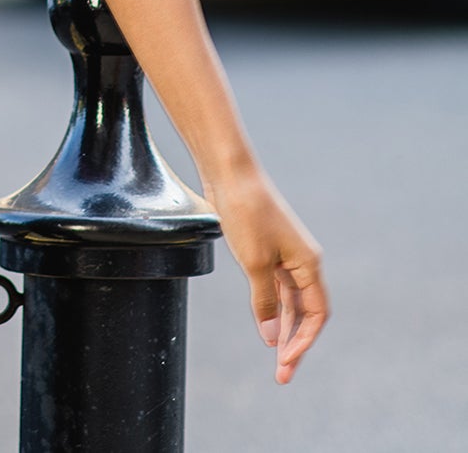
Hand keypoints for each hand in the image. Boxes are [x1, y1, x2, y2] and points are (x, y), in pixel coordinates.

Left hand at [206, 168, 327, 384]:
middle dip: (295, 342)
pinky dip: (272, 307)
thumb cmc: (246, 214)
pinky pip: (276, 286)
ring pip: (290, 301)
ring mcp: (285, 255)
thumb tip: (271, 338)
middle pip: (305, 311)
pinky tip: (266, 324)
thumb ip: (265, 301)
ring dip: (283, 328)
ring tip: (276, 357)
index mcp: (309, 264)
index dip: (304, 340)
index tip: (286, 361)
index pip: (316, 314)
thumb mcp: (255, 263)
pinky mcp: (267, 248)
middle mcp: (302, 261)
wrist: (230, 174)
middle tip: (282, 373)